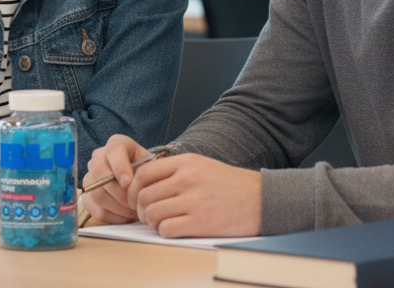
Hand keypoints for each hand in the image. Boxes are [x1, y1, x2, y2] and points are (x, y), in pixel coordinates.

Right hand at [80, 134, 148, 223]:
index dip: (119, 167)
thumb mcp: (152, 166)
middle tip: (136, 204)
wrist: (143, 183)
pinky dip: (113, 216)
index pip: (113, 151)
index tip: (128, 183)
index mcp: (117, 144)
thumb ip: (145, 171)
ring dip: (118, 207)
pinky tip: (126, 216)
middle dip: (119, 192)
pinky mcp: (88, 197)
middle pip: (100, 173)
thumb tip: (130, 186)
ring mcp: (90, 177)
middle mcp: (99, 157)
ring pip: (97, 193)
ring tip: (135, 211)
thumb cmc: (149, 173)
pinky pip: (96, 210)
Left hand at [129, 153, 260, 237]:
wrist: (260, 199)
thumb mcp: (202, 165)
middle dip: (140, 209)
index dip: (133, 188)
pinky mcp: (200, 222)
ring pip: (152, 214)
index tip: (136, 198)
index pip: (143, 173)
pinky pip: (166, 229)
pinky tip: (174, 229)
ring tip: (161, 222)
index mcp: (186, 162)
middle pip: (143, 196)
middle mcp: (187, 179)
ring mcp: (193, 201)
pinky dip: (164, 232)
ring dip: (152, 222)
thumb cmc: (229, 185)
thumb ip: (175, 170)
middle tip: (147, 214)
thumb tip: (143, 180)